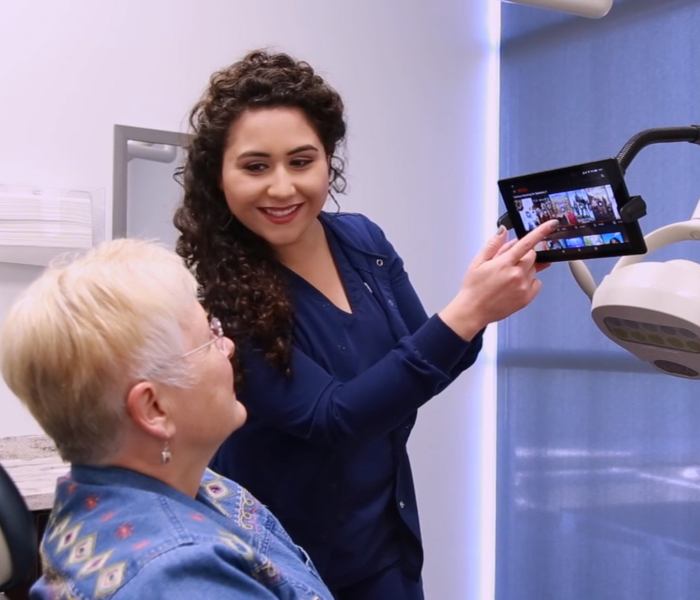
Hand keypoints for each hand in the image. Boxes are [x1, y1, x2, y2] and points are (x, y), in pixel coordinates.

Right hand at [438, 219, 557, 339]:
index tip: (552, 224)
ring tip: (507, 278)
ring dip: (525, 269)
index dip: (542, 231)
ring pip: (534, 269)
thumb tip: (503, 231)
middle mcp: (516, 274)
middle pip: (532, 255)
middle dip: (523, 255)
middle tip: (508, 262)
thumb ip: (493, 245)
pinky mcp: (527, 298)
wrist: (473, 310)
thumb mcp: (478, 262)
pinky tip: (514, 285)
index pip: (527, 242)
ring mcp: (523, 287)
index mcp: (504, 263)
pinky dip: (529, 281)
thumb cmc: (474, 288)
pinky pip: (537, 283)